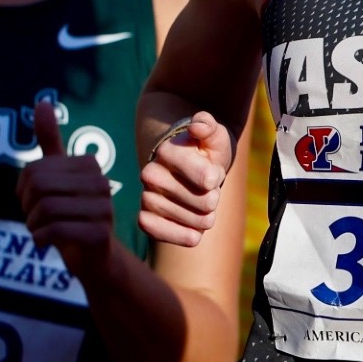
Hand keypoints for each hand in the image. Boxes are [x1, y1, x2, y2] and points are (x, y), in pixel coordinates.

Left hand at [16, 100, 113, 277]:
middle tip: (34, 218)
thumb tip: (43, 101)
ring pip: (46, 210)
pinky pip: (55, 230)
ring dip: (33, 225)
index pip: (34, 170)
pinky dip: (40, 238)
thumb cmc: (71, 214)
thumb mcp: (58, 176)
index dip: (23, 189)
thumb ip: (50, 141)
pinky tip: (44, 242)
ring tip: (41, 230)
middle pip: (39, 188)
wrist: (94, 257)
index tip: (33, 201)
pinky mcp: (100, 233)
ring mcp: (104, 208)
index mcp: (89, 165)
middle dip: (27, 207)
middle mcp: (101, 183)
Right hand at [139, 111, 232, 247]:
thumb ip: (208, 125)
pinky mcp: (145, 219)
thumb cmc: (203, 151)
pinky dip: (187, 236)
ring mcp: (147, 197)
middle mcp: (150, 175)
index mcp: (167, 152)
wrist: (186, 167)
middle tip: (205, 187)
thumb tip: (198, 127)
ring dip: (206, 216)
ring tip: (199, 201)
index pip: (208, 179)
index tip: (211, 171)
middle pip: (206, 203)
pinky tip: (193, 229)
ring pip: (196, 222)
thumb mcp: (213, 134)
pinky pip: (168, 236)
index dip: (216, 178)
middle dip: (214, 196)